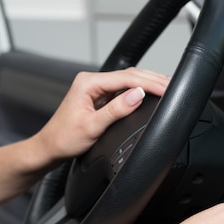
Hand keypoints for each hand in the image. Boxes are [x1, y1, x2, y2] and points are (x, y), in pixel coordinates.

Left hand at [36, 67, 169, 161]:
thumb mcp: (92, 126)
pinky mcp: (100, 97)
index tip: (166, 89)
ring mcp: (96, 88)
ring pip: (128, 80)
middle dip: (153, 79)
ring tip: (167, 86)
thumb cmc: (64, 139)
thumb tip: (137, 96)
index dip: (149, 83)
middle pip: (129, 75)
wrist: (50, 148)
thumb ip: (116, 110)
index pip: (126, 78)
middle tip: (173, 86)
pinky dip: (140, 89)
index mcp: (88, 83)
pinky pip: (124, 89)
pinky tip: (150, 92)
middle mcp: (92, 81)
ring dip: (148, 82)